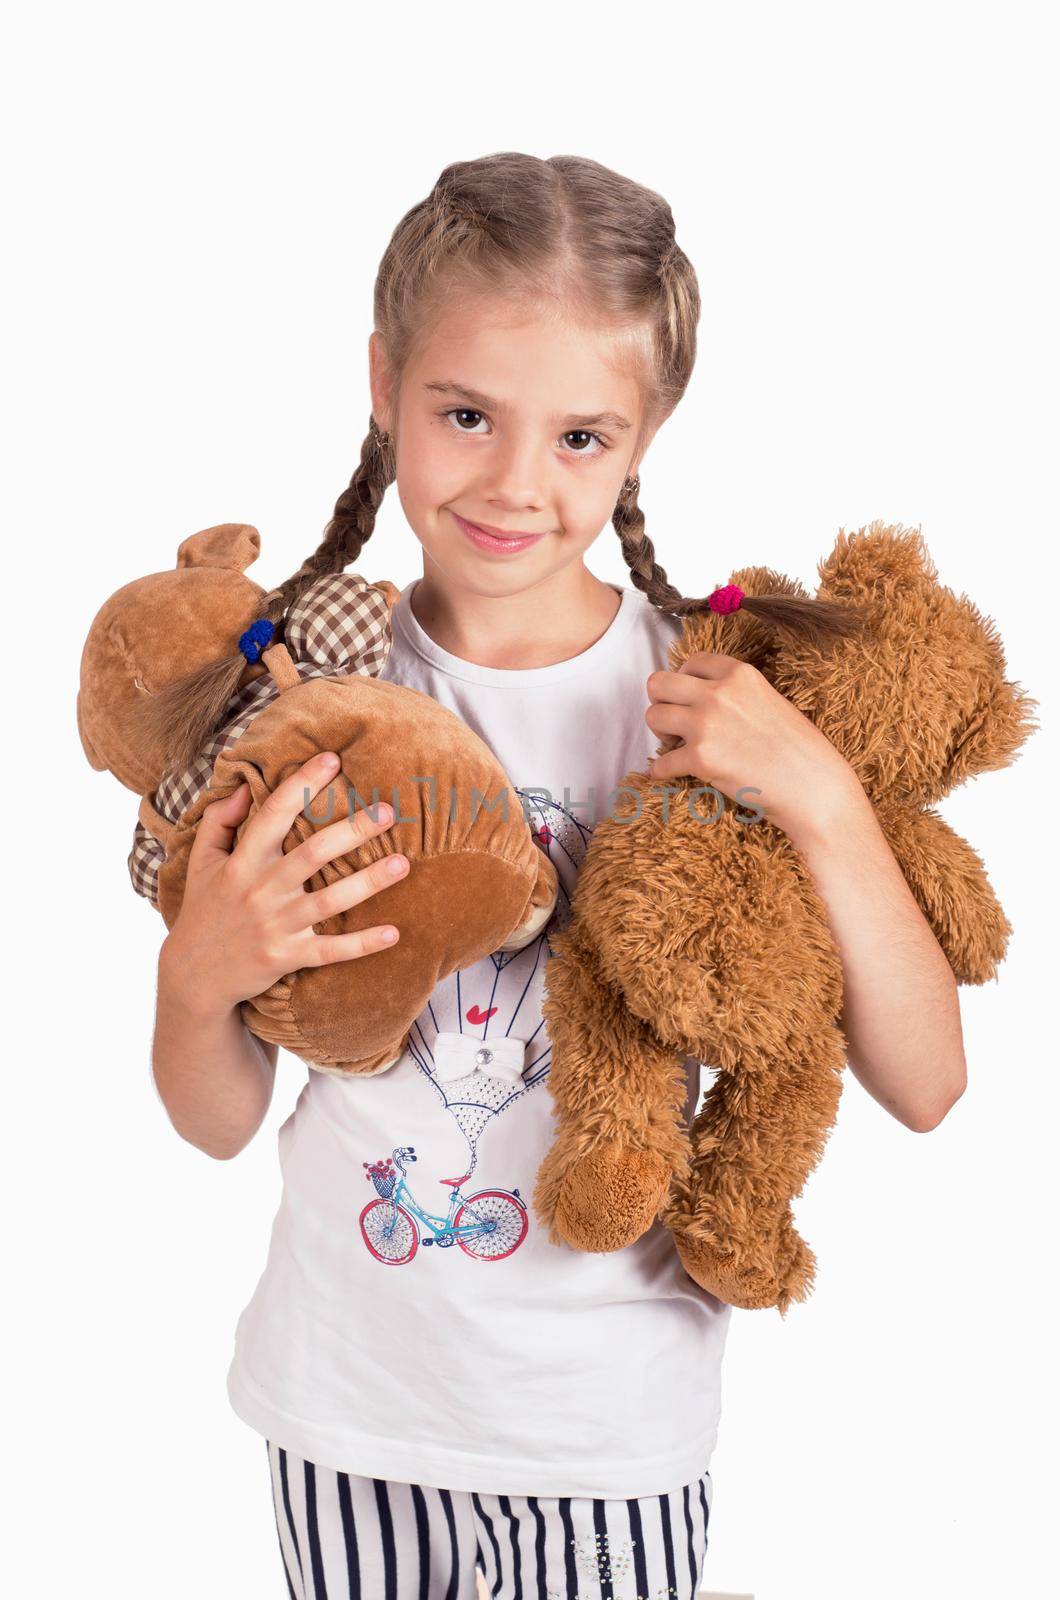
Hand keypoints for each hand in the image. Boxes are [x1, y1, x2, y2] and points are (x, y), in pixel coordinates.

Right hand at [160, 751, 408, 1014]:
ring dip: (368, 882)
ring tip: (402, 863)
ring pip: (329, 901)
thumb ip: (219, 820)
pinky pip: (331, 950)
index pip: (274, 814)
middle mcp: (261, 890)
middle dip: (352, 831)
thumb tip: (246, 786)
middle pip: (313, 854)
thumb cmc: (204, 909)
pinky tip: (394, 932)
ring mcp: (276, 925)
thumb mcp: (201, 861)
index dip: (302, 785)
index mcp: (242, 862)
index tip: (332, 759)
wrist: (194, 974)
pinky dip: (362, 944)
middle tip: (387, 812)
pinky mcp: (287, 956)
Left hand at [644, 654, 858, 841]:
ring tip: (679, 746)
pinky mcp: (700, 759)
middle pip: (658, 683)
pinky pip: (660, 762)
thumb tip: (704, 697)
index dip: (684, 681)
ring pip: (652, 716)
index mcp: (739, 674)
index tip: (689, 699)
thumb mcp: (770, 700)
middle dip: (662, 702)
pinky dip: (662, 771)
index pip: (691, 661)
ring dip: (660, 733)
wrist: (814, 786)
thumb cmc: (800, 749)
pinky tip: (672, 773)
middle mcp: (719, 693)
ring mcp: (707, 724)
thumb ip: (737, 692)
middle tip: (677, 722)